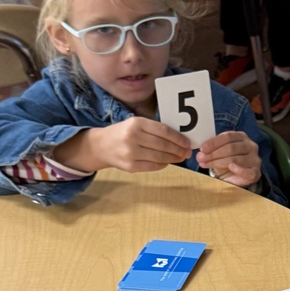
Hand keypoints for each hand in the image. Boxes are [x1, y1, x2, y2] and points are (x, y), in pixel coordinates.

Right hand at [53, 120, 190, 173]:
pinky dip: (162, 165)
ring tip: (180, 158)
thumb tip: (179, 139)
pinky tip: (167, 162)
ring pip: (159, 157)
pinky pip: (152, 166)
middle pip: (163, 145)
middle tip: (187, 153)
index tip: (187, 143)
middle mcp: (133, 137)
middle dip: (178, 150)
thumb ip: (154, 130)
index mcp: (137, 123)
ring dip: (173, 158)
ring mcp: (131, 153)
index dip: (179, 138)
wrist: (101, 146)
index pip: (164, 131)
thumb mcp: (136, 124)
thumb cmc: (123, 133)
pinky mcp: (130, 166)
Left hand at [196, 130, 260, 186]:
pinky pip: (248, 172)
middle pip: (231, 148)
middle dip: (213, 154)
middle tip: (201, 158)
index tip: (202, 149)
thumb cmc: (227, 160)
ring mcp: (255, 159)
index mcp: (242, 137)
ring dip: (218, 162)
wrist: (236, 176)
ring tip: (206, 165)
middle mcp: (251, 146)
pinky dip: (239, 170)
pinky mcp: (256, 172)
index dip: (214, 142)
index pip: (228, 136)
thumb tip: (201, 153)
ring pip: (236, 159)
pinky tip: (230, 167)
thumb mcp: (219, 151)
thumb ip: (212, 149)